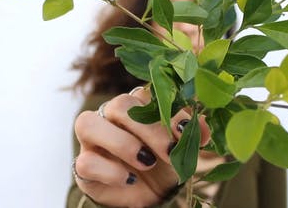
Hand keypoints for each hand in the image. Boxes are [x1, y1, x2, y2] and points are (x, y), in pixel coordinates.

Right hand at [73, 87, 210, 207]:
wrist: (148, 194)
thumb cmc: (164, 162)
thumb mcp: (182, 149)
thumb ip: (191, 134)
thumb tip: (204, 126)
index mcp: (136, 104)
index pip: (147, 94)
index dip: (168, 110)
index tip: (187, 130)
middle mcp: (110, 116)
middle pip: (119, 104)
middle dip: (148, 128)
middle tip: (171, 150)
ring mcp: (92, 139)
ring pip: (88, 123)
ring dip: (122, 143)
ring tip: (148, 161)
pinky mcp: (83, 165)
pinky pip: (85, 161)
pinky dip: (110, 171)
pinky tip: (130, 179)